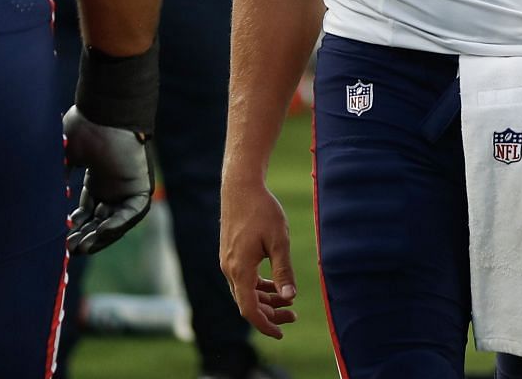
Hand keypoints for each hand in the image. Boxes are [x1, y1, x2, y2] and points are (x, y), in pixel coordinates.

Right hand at [62, 106, 152, 254]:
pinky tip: (101, 230)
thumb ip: (56, 175)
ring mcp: (128, 185)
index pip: (89, 209)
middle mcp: (114, 183)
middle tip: (69, 249)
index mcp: (98, 176)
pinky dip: (118, 223)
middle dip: (86, 235)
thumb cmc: (83, 128)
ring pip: (116, 220)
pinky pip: (133, 212)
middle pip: (101, 219)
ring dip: (101, 235)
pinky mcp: (141, 185)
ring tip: (82, 247)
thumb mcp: (64, 156)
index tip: (62, 237)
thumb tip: (39, 196)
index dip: (77, 225)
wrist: (104, 112)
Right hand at [220, 173, 296, 338]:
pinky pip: (243, 280)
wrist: (241, 188)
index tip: (281, 333)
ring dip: (265, 300)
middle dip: (269, 314)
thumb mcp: (279, 241)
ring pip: (245, 292)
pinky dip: (258, 287)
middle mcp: (230, 270)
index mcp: (240, 270)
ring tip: (288, 303)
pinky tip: (274, 285)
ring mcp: (228, 262)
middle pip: (247, 303)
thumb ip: (283, 271)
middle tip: (293, 316)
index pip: (249, 309)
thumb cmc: (262, 211)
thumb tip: (289, 298)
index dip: (265, 325)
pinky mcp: (230, 255)